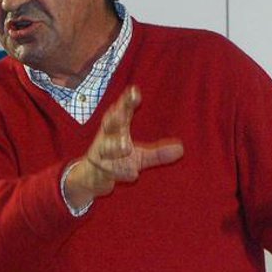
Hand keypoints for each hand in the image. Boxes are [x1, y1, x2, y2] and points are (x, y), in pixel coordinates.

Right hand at [63, 86, 183, 210]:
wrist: (90, 179)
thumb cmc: (116, 160)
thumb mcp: (139, 157)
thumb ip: (158, 153)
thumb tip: (181, 149)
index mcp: (115, 130)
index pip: (121, 112)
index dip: (126, 102)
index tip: (134, 92)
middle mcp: (105, 139)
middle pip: (108, 125)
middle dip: (114, 118)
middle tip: (122, 112)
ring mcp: (100, 156)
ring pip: (105, 148)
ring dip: (114, 146)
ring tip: (125, 146)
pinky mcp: (97, 172)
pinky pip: (108, 172)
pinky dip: (120, 172)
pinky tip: (133, 174)